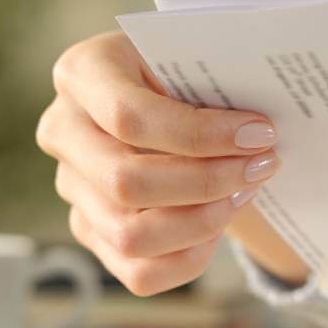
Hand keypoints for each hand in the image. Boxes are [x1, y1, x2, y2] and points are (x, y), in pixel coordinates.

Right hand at [37, 31, 305, 294]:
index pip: (129, 117)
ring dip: (202, 223)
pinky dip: (189, 258)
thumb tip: (261, 130)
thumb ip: (215, 77)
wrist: (171, 96)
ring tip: (244, 194)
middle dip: (208, 182)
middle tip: (263, 165)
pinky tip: (219, 225)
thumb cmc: (187, 70)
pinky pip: (140, 272)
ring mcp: (72, 188)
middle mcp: (63, 132)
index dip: (201, 134)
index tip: (261, 134)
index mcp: (82, 73)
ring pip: (130, 237)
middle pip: (126, 183)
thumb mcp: (195, 55)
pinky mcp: (91, 231)